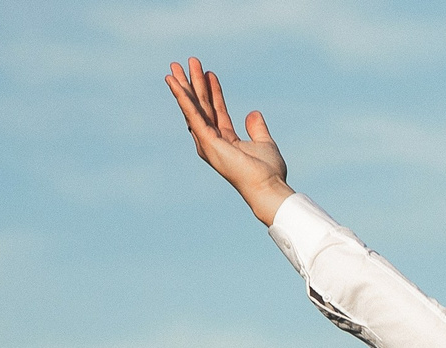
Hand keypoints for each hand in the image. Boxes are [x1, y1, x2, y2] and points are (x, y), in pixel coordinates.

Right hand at [164, 59, 291, 224]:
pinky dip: (184, 99)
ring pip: (193, 107)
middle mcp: (212, 141)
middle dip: (193, 84)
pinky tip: (176, 84)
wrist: (268, 187)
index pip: (216, 111)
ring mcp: (207, 142)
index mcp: (225, 140)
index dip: (213, 91)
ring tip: (176, 66)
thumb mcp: (264, 143)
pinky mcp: (207, 141)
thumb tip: (253, 113)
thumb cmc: (268, 172)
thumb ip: (256, 128)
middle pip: (201, 106)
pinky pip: (193, 115)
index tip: (210, 73)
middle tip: (187, 63)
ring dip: (184, 86)